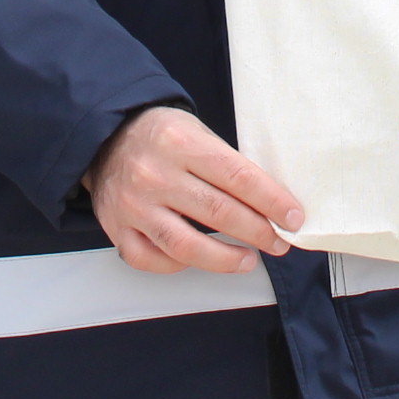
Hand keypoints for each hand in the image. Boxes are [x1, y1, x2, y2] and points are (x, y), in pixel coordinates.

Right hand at [85, 105, 301, 273]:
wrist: (105, 138)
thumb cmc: (160, 136)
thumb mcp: (196, 132)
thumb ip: (226, 164)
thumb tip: (270, 203)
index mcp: (180, 143)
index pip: (237, 176)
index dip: (272, 201)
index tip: (293, 217)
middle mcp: (154, 174)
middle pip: (218, 213)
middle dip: (258, 232)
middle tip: (279, 242)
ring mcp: (133, 205)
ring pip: (186, 246)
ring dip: (226, 259)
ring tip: (249, 260)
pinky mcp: (117, 228)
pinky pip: (153, 260)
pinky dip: (180, 265)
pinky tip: (199, 260)